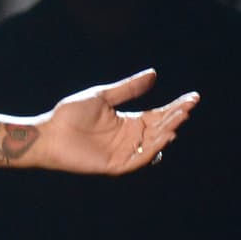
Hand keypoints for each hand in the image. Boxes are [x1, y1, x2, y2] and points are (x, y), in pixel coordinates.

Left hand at [38, 68, 198, 173]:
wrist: (48, 133)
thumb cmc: (70, 114)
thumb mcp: (102, 96)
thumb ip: (127, 89)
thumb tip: (153, 74)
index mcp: (128, 121)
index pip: (158, 114)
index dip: (175, 107)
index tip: (192, 97)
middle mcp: (130, 137)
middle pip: (159, 128)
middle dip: (175, 117)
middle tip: (188, 106)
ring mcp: (124, 152)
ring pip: (153, 144)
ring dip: (167, 132)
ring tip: (178, 118)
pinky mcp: (116, 165)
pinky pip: (139, 159)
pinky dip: (152, 149)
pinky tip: (162, 136)